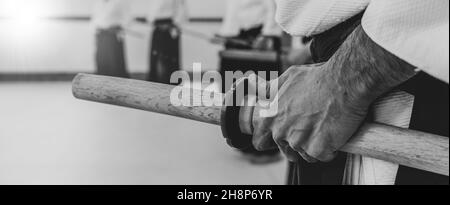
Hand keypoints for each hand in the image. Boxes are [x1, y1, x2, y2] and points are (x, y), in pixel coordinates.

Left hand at [249, 26, 416, 162]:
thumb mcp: (289, 77)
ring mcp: (298, 142)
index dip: (271, 141)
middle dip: (298, 143)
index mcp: (271, 116)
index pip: (260, 141)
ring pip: (305, 154)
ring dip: (315, 145)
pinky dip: (329, 149)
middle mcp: (281, 131)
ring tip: (325, 126)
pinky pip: (322, 156)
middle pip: (286, 150)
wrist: (344, 82)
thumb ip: (271, 89)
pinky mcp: (317, 149)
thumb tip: (254, 87)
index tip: (282, 139)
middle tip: (313, 127)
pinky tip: (334, 133)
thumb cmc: (318, 77)